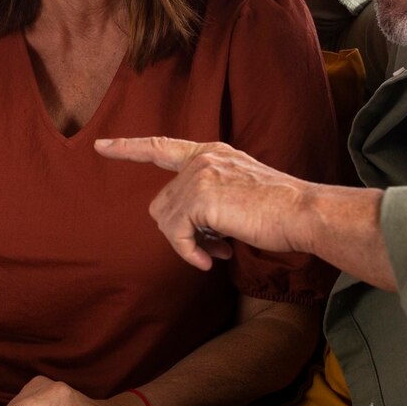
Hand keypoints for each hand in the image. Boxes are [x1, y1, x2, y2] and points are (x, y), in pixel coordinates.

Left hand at [94, 136, 303, 269]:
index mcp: (212, 153)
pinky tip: (212, 259)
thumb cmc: (279, 211)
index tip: (102, 146)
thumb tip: (187, 231)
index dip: (129, 148)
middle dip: (181, 232)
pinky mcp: (201, 196)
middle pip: (163, 203)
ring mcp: (201, 175)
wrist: (304, 213)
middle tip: (212, 247)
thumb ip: (209, 200)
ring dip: (188, 244)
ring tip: (217, 251)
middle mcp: (203, 159)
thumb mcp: (239, 194)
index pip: (161, 147)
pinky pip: (177, 234)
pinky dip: (189, 252)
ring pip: (166, 220)